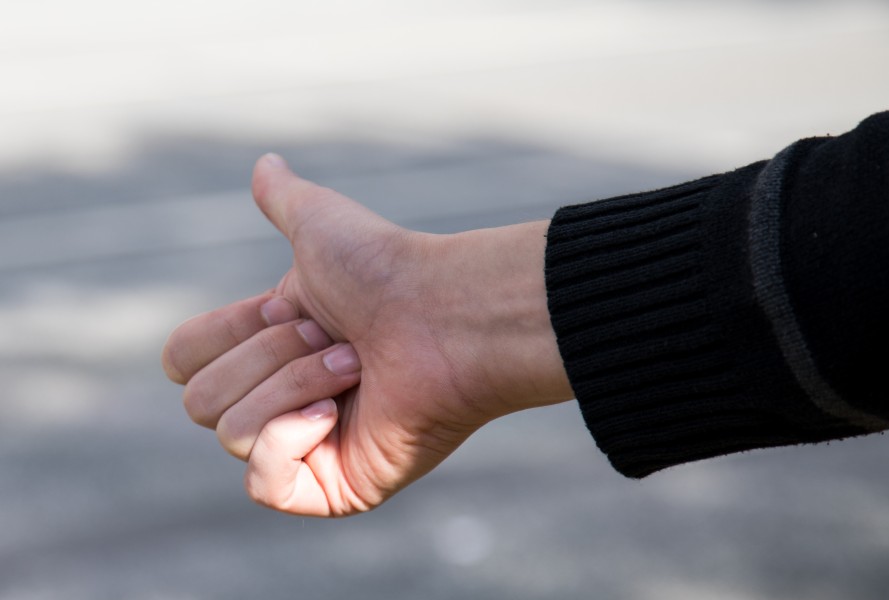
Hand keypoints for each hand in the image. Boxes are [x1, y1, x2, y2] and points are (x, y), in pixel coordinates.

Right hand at [162, 154, 573, 516]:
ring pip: (232, 433)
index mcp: (265, 348)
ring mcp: (303, 446)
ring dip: (294, 387)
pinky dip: (291, 441)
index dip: (224, 332)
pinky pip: (263, 484)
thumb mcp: (319, 223)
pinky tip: (338, 415)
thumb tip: (265, 164)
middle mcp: (278, 399)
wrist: (446, 314)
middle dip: (269, 358)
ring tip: (356, 366)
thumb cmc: (386, 270)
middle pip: (200, 400)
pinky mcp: (330, 488)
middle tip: (337, 338)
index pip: (184, 360)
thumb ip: (283, 198)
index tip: (288, 308)